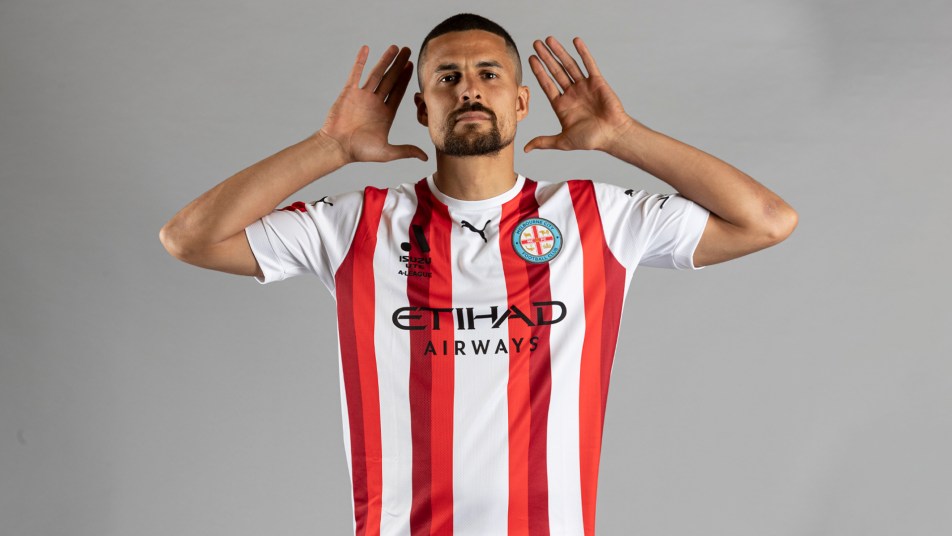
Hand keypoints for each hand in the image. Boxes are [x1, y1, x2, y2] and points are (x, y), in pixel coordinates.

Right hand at [317, 45, 426, 163]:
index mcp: (385, 114)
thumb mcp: (387, 152)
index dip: (405, 79)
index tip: (412, 66)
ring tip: (395, 47)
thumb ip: (406, 151)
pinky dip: (360, 61)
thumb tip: (425, 157)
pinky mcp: (349, 92)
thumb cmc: (359, 152)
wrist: (337, 147)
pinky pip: (355, 73)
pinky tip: (367, 48)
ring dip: (385, 60)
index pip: (398, 92)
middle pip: (390, 79)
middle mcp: (375, 102)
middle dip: (399, 65)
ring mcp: (362, 96)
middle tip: (408, 50)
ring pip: (376, 74)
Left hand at [525, 37, 634, 152]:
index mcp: (562, 105)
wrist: (612, 135)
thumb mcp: (562, 141)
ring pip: (569, 65)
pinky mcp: (597, 82)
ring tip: (549, 39)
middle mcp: (572, 93)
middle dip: (546, 57)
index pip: (547, 84)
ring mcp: (584, 86)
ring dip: (559, 52)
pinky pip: (588, 64)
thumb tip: (525, 149)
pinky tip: (575, 41)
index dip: (539, 72)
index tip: (531, 59)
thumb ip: (544, 142)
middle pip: (556, 71)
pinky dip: (583, 52)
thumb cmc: (590, 140)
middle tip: (536, 43)